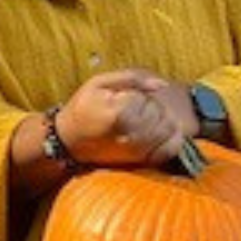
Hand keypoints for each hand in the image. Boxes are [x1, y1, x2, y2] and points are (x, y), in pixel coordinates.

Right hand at [57, 69, 187, 167]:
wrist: (68, 141)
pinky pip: (171, 148)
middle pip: (160, 112)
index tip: (118, 101)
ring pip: (169, 127)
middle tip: (130, 110)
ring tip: (140, 121)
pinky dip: (172, 138)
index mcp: (119, 113)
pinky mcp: (142, 161)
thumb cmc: (83, 108)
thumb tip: (163, 85)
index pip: (147, 98)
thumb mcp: (99, 84)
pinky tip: (159, 132)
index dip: (135, 95)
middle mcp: (131, 134)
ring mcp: (138, 150)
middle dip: (149, 107)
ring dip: (159, 121)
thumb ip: (132, 78)